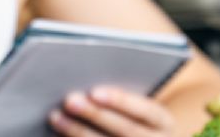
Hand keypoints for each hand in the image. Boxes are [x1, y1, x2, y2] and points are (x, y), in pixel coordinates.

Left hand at [49, 87, 174, 136]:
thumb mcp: (140, 110)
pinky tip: (59, 136)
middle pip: (125, 131)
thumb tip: (86, 87)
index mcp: (164, 123)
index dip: (120, 101)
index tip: (94, 91)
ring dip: (78, 133)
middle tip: (69, 100)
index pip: (145, 111)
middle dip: (95, 115)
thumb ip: (121, 100)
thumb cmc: (137, 119)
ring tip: (55, 117)